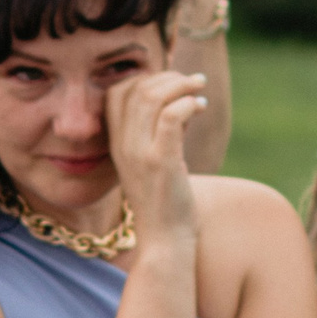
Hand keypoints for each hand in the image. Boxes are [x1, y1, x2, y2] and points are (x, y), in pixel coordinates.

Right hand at [101, 67, 205, 244]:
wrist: (164, 239)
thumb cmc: (165, 200)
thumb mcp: (154, 161)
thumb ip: (160, 131)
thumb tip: (182, 102)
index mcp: (116, 144)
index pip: (116, 93)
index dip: (143, 78)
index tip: (169, 84)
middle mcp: (123, 146)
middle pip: (136, 90)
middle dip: (168, 77)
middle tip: (192, 83)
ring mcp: (140, 154)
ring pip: (152, 98)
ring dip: (181, 85)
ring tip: (199, 89)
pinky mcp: (161, 162)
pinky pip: (171, 117)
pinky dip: (188, 104)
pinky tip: (200, 107)